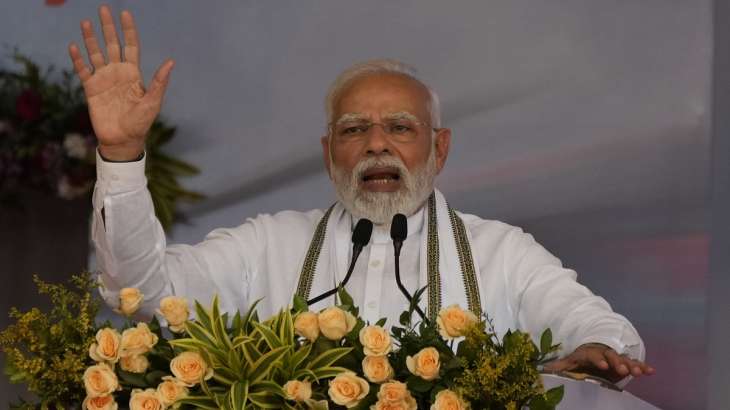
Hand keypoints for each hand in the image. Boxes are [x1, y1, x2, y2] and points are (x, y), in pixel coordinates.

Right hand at [68, 5, 173, 160]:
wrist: (123, 140)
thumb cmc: (141, 123)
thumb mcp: (153, 102)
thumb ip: (159, 82)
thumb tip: (171, 62)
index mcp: (134, 73)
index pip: (131, 46)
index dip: (128, 30)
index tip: (125, 14)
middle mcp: (118, 72)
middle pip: (112, 45)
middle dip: (108, 28)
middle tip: (103, 9)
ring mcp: (103, 79)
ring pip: (96, 54)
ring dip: (91, 39)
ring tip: (86, 22)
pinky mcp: (91, 89)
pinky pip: (83, 70)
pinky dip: (78, 59)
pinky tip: (74, 47)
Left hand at [544, 343, 654, 382]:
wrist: (595, 351)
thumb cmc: (581, 359)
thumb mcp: (570, 362)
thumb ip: (560, 366)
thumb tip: (543, 368)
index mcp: (590, 353)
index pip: (594, 355)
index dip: (598, 360)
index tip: (602, 365)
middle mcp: (604, 353)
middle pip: (611, 356)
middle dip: (617, 362)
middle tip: (622, 369)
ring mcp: (615, 357)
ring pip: (624, 360)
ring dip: (631, 365)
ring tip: (639, 372)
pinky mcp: (625, 363)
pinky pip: (635, 364)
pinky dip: (642, 367)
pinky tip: (651, 371)